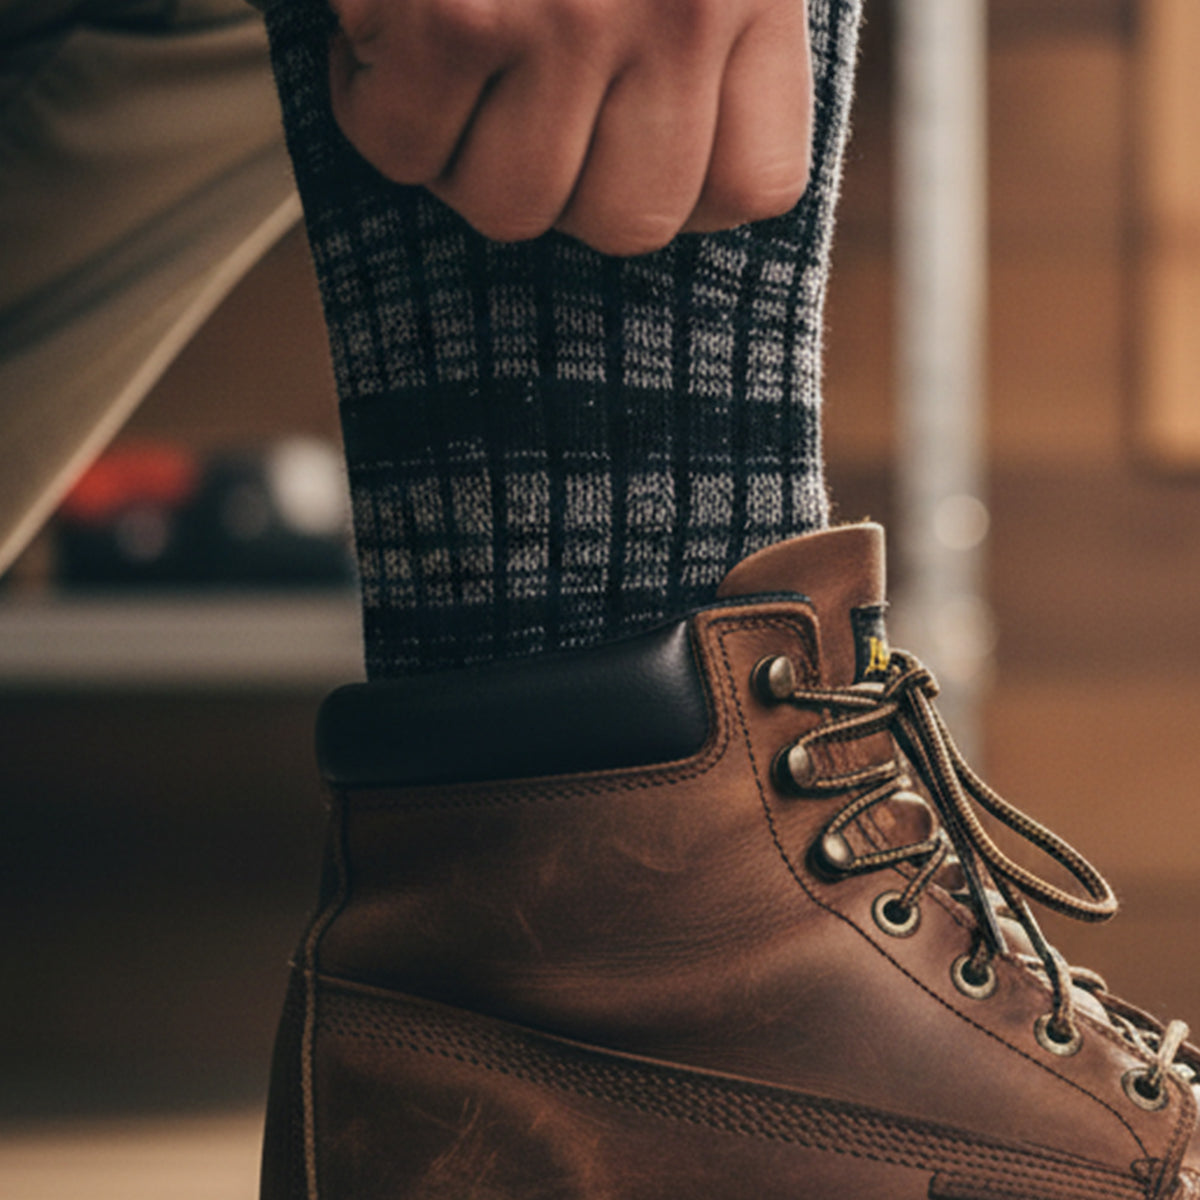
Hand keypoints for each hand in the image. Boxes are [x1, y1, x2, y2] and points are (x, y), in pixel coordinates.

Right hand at [328, 0, 812, 255]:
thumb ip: (706, 25)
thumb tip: (673, 175)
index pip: (750, 186)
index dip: (680, 194)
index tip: (623, 151)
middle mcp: (677, 6)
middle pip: (625, 223)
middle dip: (554, 183)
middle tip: (510, 104)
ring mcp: (570, 16)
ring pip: (509, 207)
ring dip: (455, 152)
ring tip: (437, 59)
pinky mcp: (456, 17)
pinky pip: (404, 151)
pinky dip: (369, 101)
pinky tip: (375, 27)